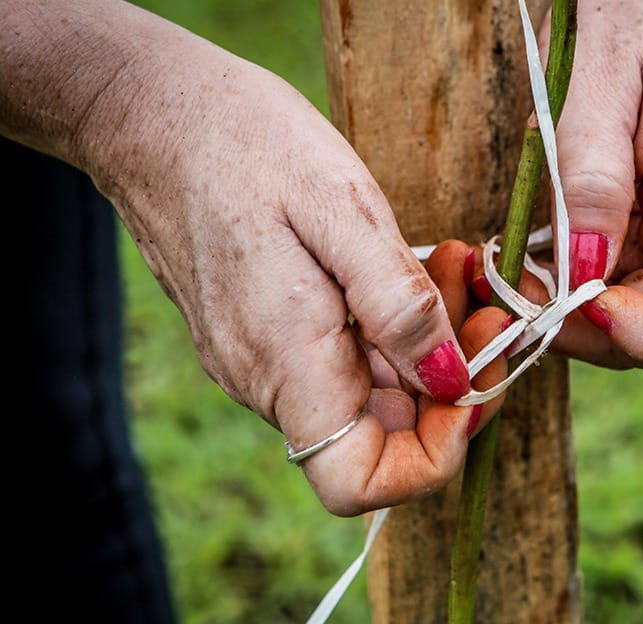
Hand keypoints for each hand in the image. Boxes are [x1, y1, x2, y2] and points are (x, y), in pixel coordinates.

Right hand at [2, 0, 507, 515]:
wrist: (150, 111)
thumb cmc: (241, 143)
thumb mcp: (339, 207)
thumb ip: (397, 306)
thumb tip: (450, 382)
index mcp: (286, 362)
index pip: (359, 483)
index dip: (434, 457)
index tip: (477, 380)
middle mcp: (269, 380)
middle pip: (384, 436)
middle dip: (454, 379)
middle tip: (484, 299)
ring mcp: (266, 359)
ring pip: (374, 391)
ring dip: (430, 343)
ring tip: (451, 262)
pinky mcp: (270, 332)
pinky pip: (349, 355)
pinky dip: (395, 324)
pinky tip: (412, 265)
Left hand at [499, 0, 642, 368]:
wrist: (629, 8)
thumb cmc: (621, 32)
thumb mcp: (597, 93)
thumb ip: (592, 186)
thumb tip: (583, 277)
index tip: (585, 307)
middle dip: (587, 329)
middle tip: (515, 301)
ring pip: (623, 318)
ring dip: (562, 314)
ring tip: (506, 279)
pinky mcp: (634, 239)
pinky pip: (600, 287)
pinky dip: (555, 291)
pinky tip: (516, 266)